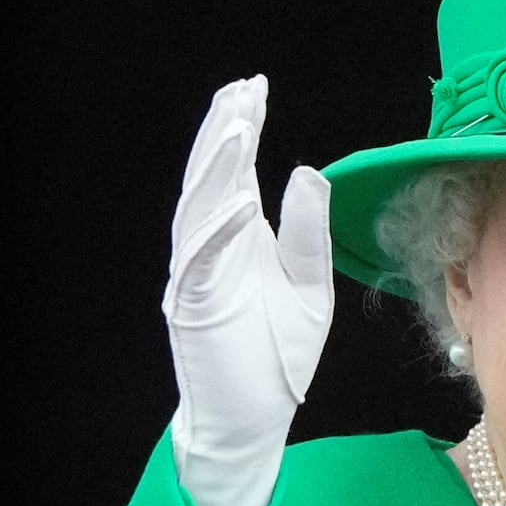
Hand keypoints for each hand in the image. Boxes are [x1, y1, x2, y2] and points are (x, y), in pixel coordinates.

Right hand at [162, 75, 332, 505]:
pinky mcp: (196, 309)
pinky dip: (218, 232)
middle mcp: (211, 251)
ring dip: (217, 169)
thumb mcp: (309, 284)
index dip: (241, 129)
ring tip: (238, 127)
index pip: (234, 173)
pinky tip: (238, 201)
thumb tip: (306, 172)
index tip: (254, 87)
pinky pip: (203, 263)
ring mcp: (199, 278)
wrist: (255, 417)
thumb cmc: (277, 354)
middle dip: (224, 133)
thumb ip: (308, 232)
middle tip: (241, 90)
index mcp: (237, 240)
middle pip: (211, 180)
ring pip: (200, 211)